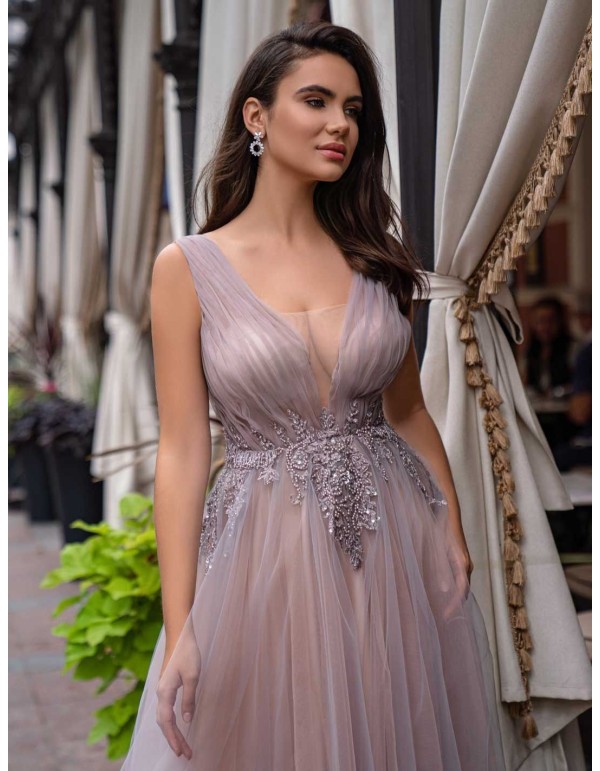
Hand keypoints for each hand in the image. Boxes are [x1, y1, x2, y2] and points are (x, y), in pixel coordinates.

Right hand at [155, 627, 201, 759]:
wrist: (179, 635)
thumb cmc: (187, 653)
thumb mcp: (193, 676)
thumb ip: (189, 699)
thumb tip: (187, 720)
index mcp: (164, 692)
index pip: (167, 722)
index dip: (173, 738)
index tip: (181, 752)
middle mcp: (160, 693)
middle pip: (164, 723)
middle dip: (174, 739)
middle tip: (186, 754)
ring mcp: (162, 690)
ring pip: (164, 717)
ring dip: (173, 732)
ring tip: (183, 745)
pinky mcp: (166, 686)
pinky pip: (166, 710)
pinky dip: (171, 722)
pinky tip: (178, 726)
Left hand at [443, 528, 473, 618]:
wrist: (450, 515)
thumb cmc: (442, 531)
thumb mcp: (437, 550)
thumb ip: (440, 570)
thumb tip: (443, 590)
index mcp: (462, 564)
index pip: (461, 591)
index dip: (453, 606)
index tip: (445, 616)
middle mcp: (467, 565)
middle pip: (463, 591)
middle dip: (454, 605)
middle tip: (442, 618)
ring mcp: (466, 563)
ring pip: (463, 586)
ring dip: (455, 598)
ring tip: (443, 610)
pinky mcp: (463, 561)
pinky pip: (461, 580)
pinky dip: (455, 590)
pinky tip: (445, 594)